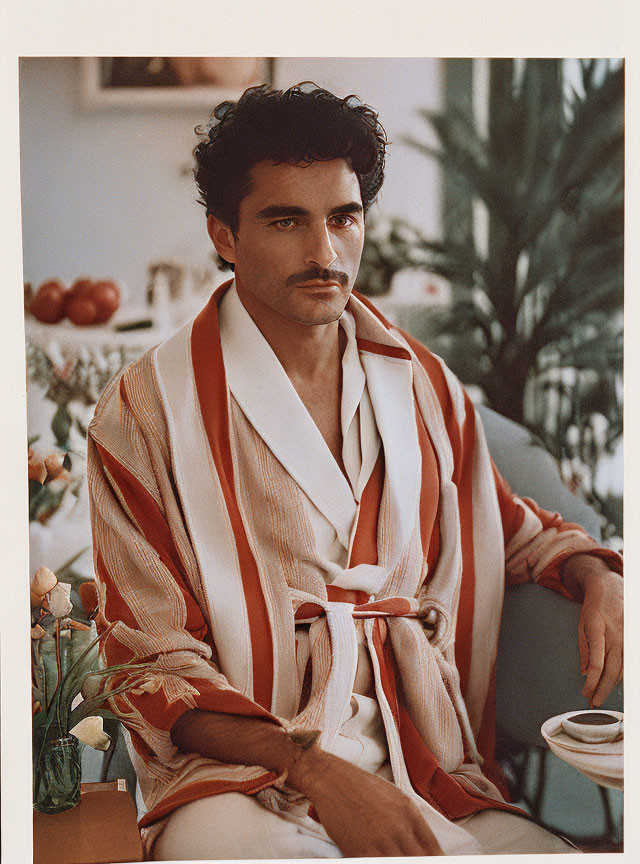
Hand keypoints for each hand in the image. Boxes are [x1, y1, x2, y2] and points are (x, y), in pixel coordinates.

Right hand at [289, 745, 441, 855]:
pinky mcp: (362, 851)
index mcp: (410, 812)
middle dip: (419, 862)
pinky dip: (383, 863)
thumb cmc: (357, 785)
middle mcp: (400, 827)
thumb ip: (409, 821)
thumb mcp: (392, 796)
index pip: (434, 850)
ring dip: (399, 861)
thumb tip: (421, 845)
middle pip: (421, 860)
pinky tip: (380, 858)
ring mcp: (382, 840)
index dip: (435, 860)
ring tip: (393, 857)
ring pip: (403, 863)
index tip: (432, 862)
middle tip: (409, 858)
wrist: (329, 778)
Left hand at [563, 555, 622, 706]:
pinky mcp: (633, 639)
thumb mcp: (581, 624)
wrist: (611, 588)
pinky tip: (612, 682)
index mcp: (597, 628)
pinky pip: (628, 662)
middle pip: (611, 669)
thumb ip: (584, 649)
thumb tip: (585, 673)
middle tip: (593, 702)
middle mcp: (615, 634)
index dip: (592, 681)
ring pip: (622, 668)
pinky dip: (620, 675)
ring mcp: (627, 637)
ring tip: (599, 695)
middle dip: (602, 689)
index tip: (586, 693)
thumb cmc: (593, 608)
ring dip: (611, 684)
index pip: (596, 662)